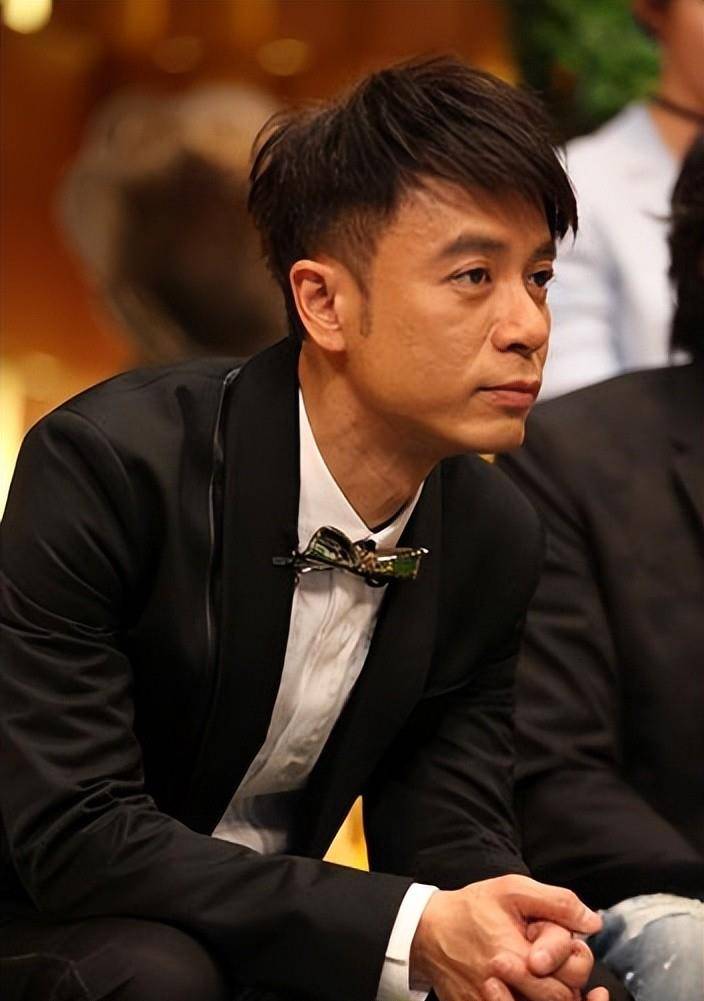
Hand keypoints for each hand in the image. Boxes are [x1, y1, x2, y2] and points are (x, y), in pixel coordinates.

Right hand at [410, 874, 602, 1000]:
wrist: (428, 931)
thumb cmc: (471, 909)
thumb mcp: (512, 890)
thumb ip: (557, 902)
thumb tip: (592, 922)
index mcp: (516, 957)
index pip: (568, 981)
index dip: (574, 964)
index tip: (561, 948)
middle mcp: (504, 988)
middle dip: (563, 985)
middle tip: (549, 965)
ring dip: (548, 997)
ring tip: (541, 979)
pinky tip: (525, 991)